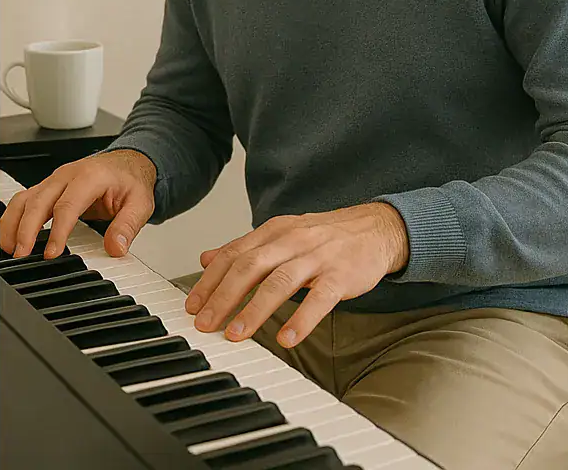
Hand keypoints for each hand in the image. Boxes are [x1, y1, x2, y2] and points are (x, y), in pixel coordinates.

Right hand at [0, 149, 157, 259]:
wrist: (126, 163)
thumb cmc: (129, 181)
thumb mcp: (140, 203)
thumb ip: (127, 226)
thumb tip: (116, 248)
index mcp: (89, 177)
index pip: (67, 205)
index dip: (57, 231)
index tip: (51, 253)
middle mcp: (66, 176)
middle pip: (38, 201)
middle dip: (25, 229)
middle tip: (20, 254)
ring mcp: (54, 180)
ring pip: (25, 198)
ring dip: (12, 223)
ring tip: (8, 248)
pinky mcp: (47, 188)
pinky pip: (24, 200)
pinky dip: (13, 218)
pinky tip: (8, 235)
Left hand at [185, 202, 408, 346]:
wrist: (375, 228)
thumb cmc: (325, 237)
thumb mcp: (281, 235)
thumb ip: (245, 248)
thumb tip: (206, 258)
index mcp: (273, 232)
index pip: (233, 254)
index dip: (210, 281)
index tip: (192, 305)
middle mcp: (291, 241)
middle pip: (250, 267)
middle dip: (223, 296)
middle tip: (205, 323)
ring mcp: (317, 258)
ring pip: (280, 282)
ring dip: (254, 310)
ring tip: (236, 333)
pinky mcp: (342, 276)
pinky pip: (320, 299)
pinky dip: (302, 320)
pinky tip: (287, 338)